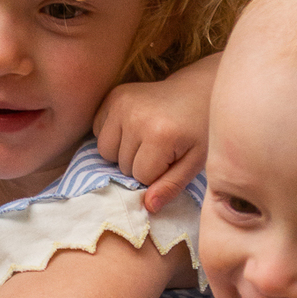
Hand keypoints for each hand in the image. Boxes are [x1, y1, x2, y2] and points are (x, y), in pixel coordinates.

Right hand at [93, 54, 219, 212]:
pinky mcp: (114, 96)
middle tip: (160, 149)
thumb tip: (148, 207)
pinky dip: (112, 135)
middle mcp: (135, 116)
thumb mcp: (194, 162)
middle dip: (139, 165)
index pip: (141, 177)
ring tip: (144, 141)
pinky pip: (98, 130)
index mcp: (159, 134)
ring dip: (122, 153)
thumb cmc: (199, 130)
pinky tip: (132, 128)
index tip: (171, 160)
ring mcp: (122, 103)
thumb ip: (171, 186)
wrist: (197, 90)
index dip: (156, 176)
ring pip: (105, 151)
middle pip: (121, 165)